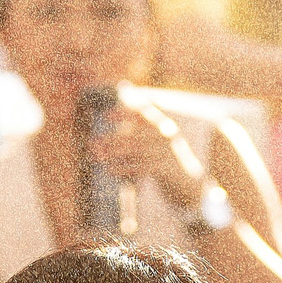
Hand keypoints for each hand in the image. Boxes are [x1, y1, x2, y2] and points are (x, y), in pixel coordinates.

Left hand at [90, 100, 209, 209]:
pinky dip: (124, 169)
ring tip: (98, 158)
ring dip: (114, 154)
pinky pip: (141, 167)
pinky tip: (111, 170)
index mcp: (162, 122)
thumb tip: (117, 101)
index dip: (123, 112)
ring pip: (136, 151)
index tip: (105, 117)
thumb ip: (135, 125)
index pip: (142, 112)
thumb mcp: (153, 137)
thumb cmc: (162, 156)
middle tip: (93, 144)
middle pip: (134, 134)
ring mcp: (168, 151)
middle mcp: (166, 133)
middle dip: (111, 140)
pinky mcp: (167, 168)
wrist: (188, 180)